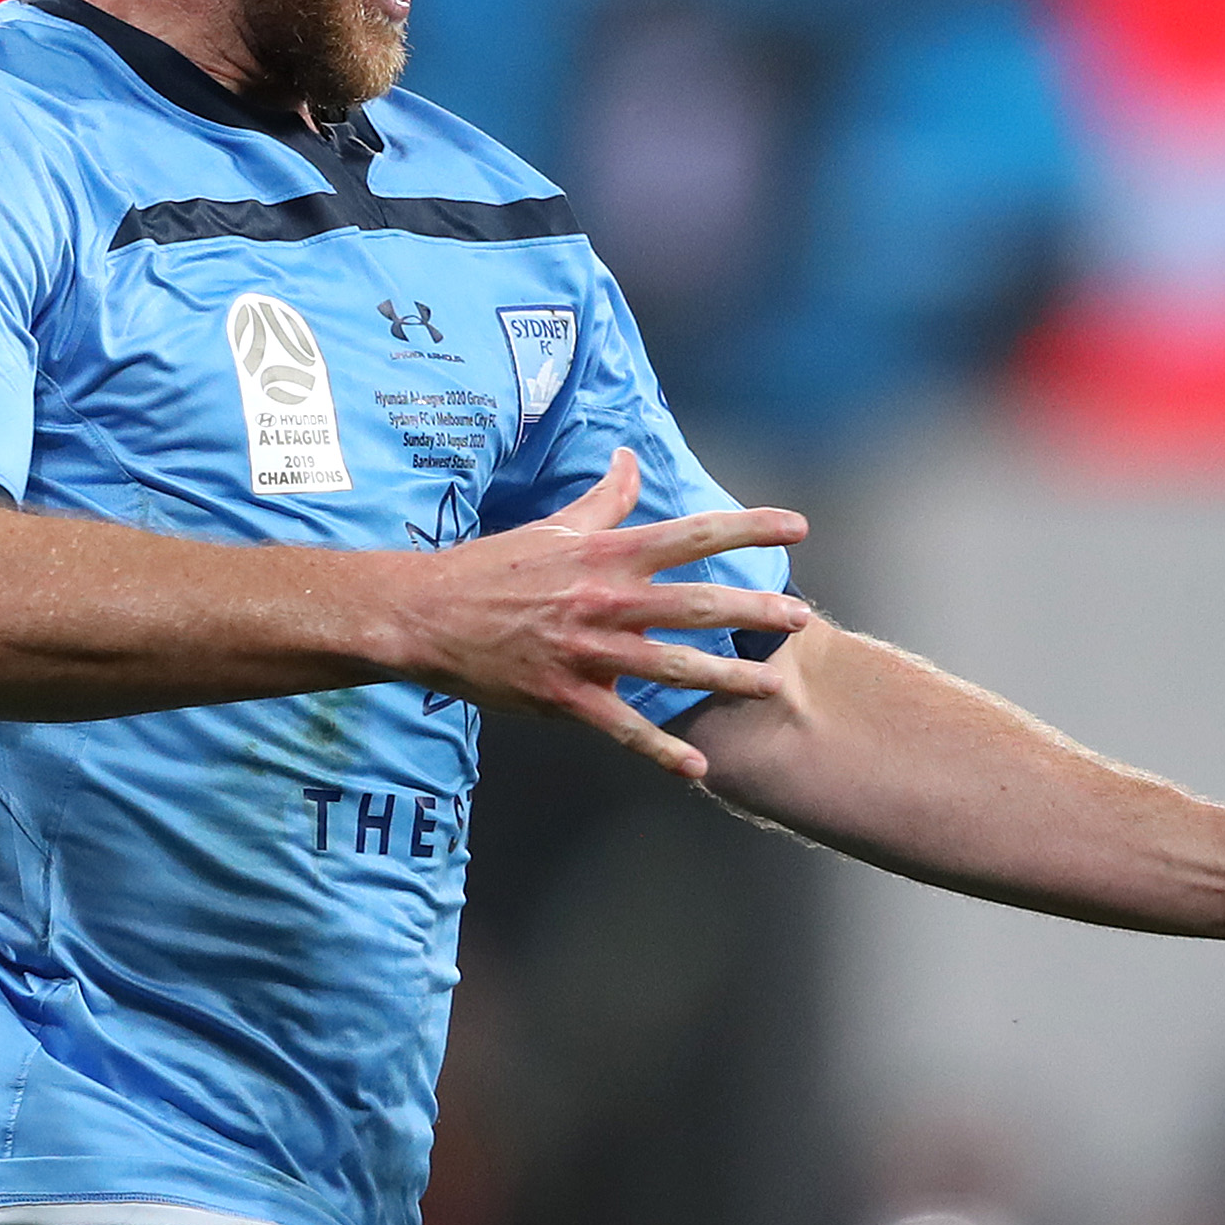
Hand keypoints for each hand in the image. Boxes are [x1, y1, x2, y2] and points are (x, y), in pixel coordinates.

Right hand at [395, 447, 809, 778]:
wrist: (425, 615)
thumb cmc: (491, 566)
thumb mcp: (552, 525)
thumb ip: (604, 499)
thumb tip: (629, 456)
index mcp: (605, 555)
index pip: (691, 533)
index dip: (748, 527)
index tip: (796, 526)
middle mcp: (604, 600)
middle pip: (694, 603)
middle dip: (752, 610)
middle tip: (799, 617)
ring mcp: (586, 651)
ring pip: (671, 666)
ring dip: (727, 677)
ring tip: (772, 685)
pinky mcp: (565, 696)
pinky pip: (623, 728)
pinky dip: (661, 750)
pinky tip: (697, 767)